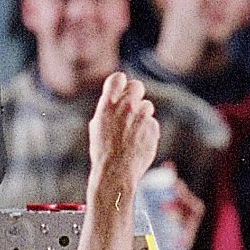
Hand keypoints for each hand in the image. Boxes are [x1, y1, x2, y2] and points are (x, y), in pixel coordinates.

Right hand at [87, 71, 160, 198]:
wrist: (115, 172)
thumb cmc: (102, 151)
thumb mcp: (97, 126)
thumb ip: (108, 109)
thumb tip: (115, 100)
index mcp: (108, 105)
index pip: (118, 77)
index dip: (120, 83)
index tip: (120, 90)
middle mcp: (126, 107)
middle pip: (137, 86)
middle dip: (135, 94)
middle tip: (131, 106)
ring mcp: (141, 117)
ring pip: (147, 106)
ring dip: (142, 115)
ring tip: (132, 132)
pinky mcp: (152, 129)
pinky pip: (152, 123)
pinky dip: (147, 131)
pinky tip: (138, 142)